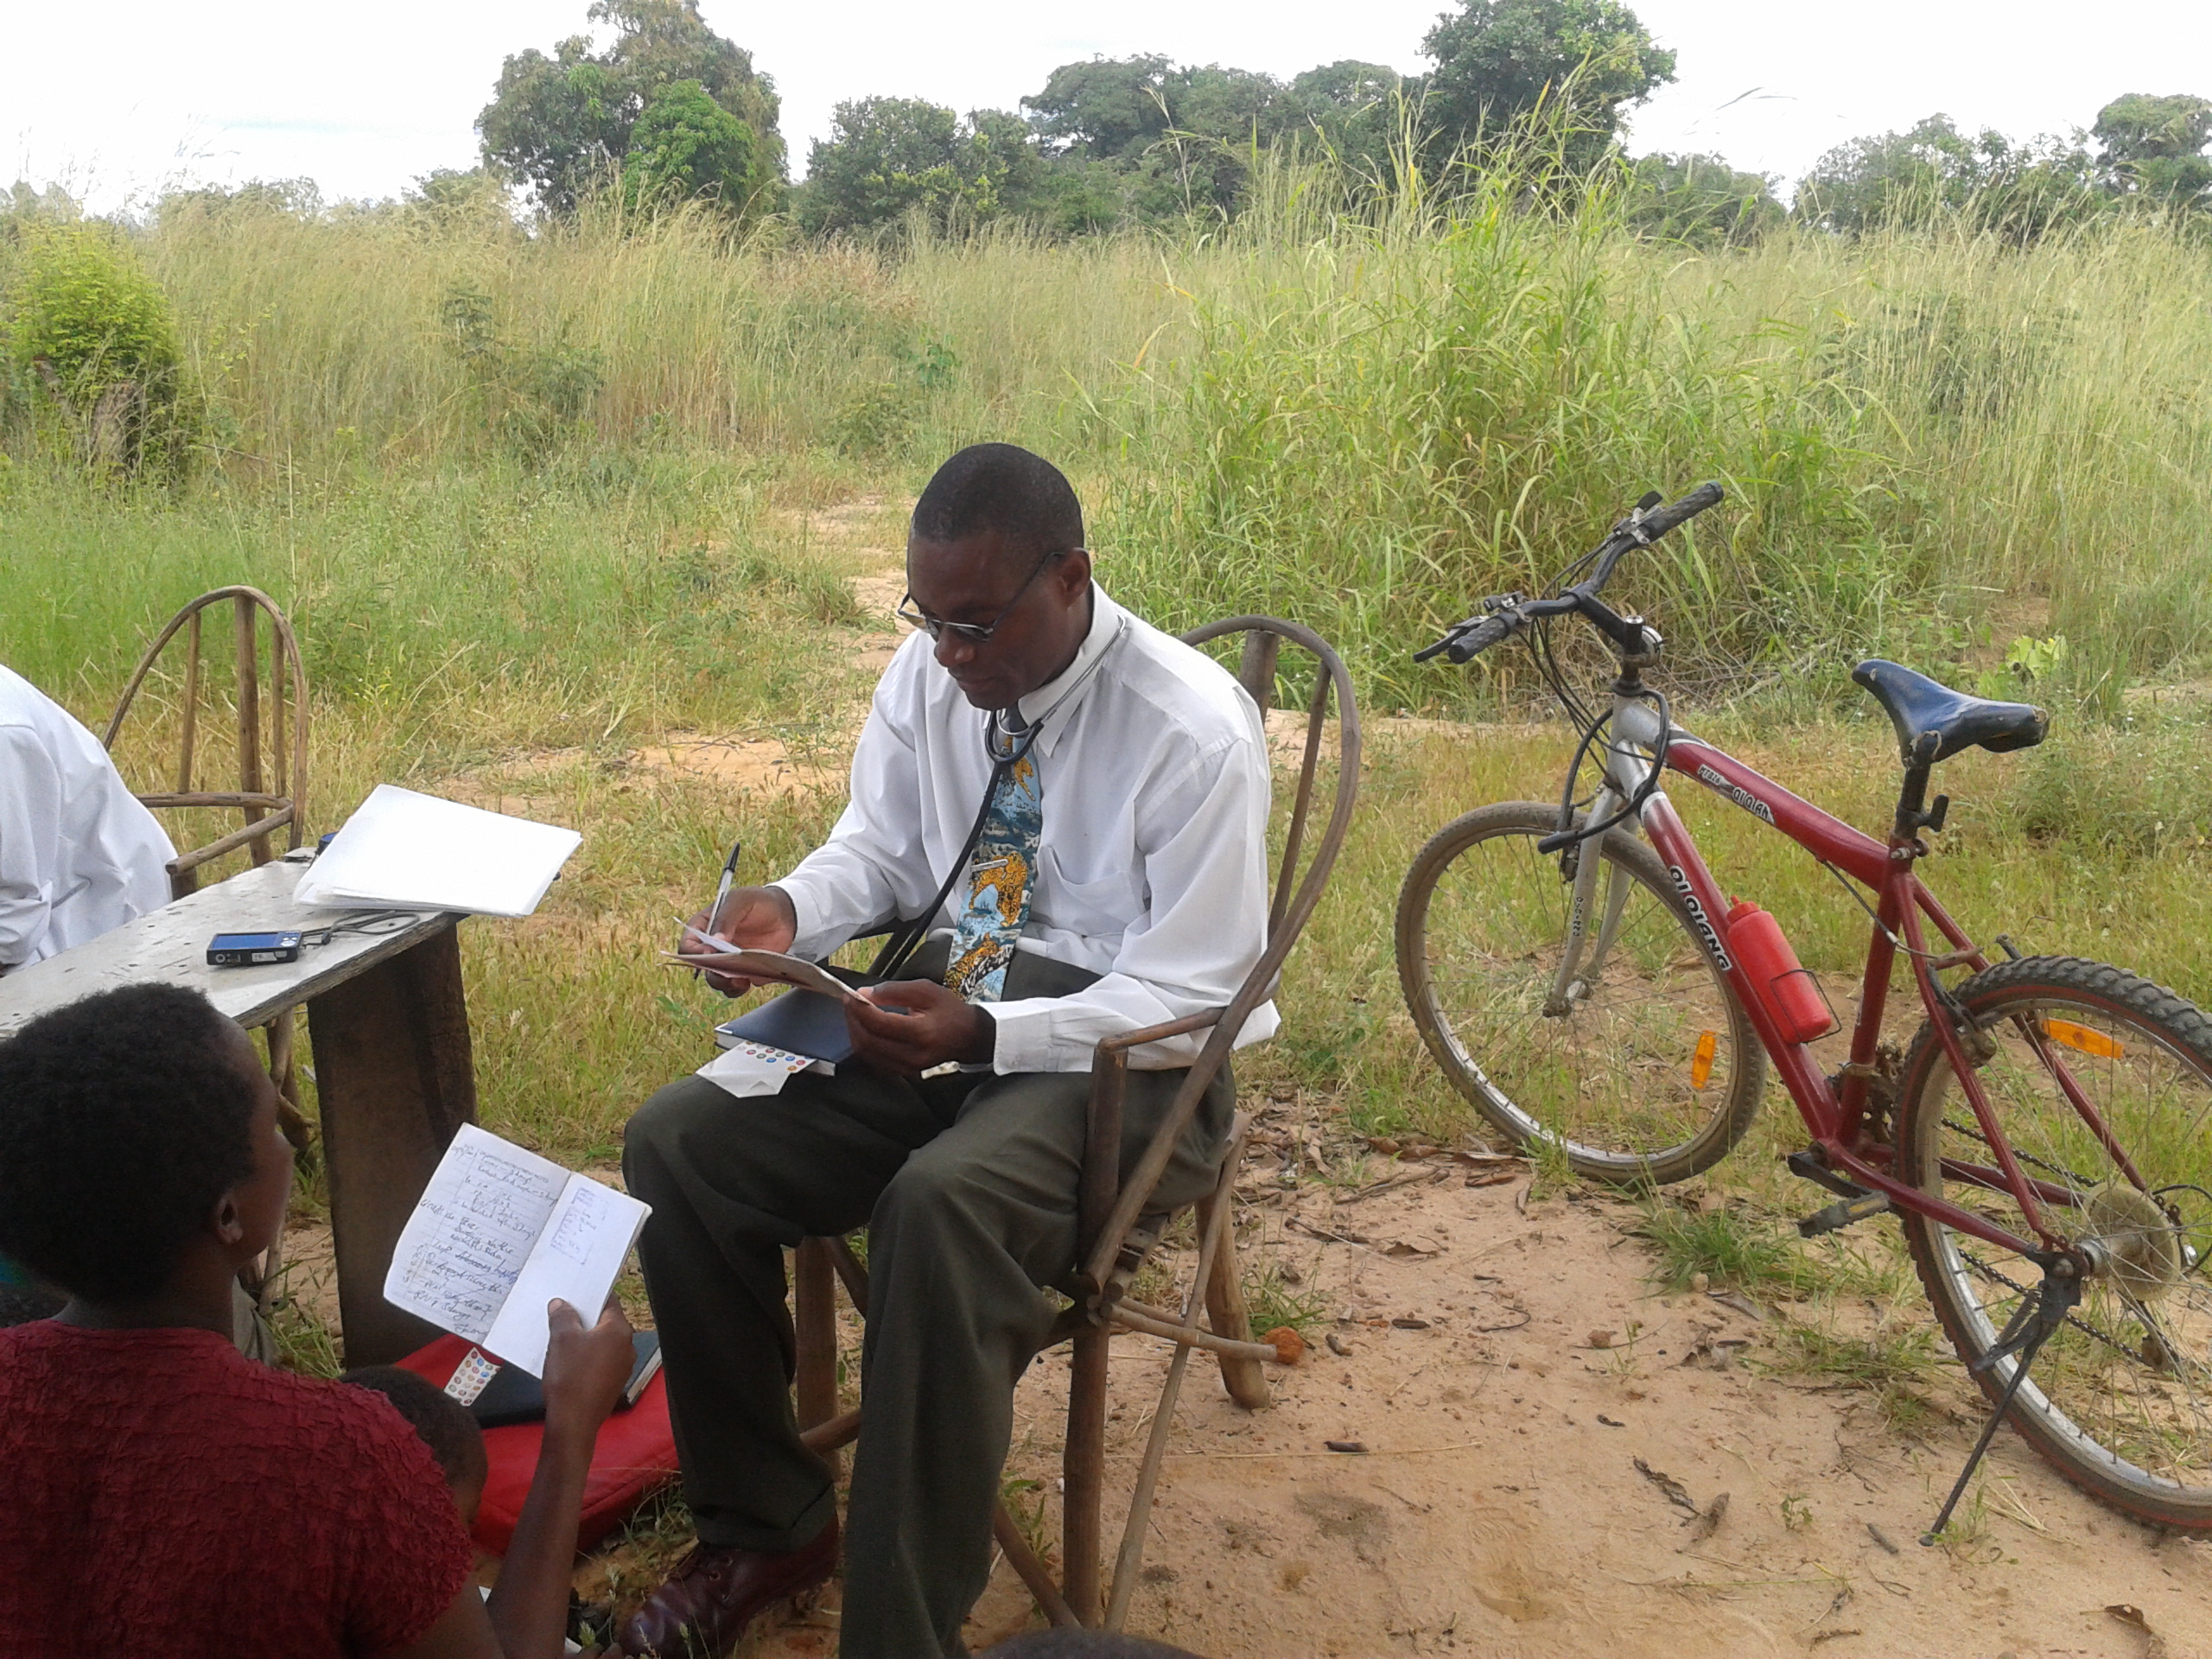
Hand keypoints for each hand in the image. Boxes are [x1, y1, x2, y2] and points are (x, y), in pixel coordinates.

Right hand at [540, 1297, 634, 1447]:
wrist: (573, 1421)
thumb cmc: (570, 1377)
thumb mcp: (561, 1339)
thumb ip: (563, 1316)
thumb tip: (562, 1305)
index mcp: (619, 1331)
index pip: (609, 1302)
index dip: (591, 1296)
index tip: (575, 1294)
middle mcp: (627, 1347)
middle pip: (605, 1323)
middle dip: (584, 1319)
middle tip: (562, 1316)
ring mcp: (622, 1367)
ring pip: (601, 1344)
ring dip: (584, 1340)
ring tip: (560, 1339)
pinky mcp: (613, 1383)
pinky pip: (600, 1362)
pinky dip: (586, 1358)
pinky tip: (567, 1362)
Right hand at [677, 885, 796, 996]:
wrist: (785, 913)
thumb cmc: (757, 901)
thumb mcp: (741, 900)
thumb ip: (727, 917)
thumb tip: (716, 939)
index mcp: (703, 928)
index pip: (687, 946)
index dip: (694, 952)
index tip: (709, 952)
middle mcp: (712, 948)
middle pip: (701, 969)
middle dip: (713, 973)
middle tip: (728, 973)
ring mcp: (728, 962)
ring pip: (718, 981)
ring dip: (727, 985)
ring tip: (741, 981)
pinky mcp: (744, 971)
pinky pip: (739, 986)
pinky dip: (745, 986)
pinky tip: (755, 978)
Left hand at [847, 978, 994, 1075]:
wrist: (969, 1037)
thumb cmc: (949, 1010)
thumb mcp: (926, 990)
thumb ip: (894, 990)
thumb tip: (864, 994)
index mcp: (921, 1032)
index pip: (879, 1023)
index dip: (860, 1008)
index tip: (853, 995)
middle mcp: (913, 1055)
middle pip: (868, 1040)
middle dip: (853, 1019)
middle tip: (850, 1002)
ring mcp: (907, 1068)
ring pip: (866, 1053)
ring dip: (855, 1032)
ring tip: (855, 1014)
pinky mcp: (903, 1072)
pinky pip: (873, 1060)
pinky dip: (864, 1044)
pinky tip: (865, 1029)